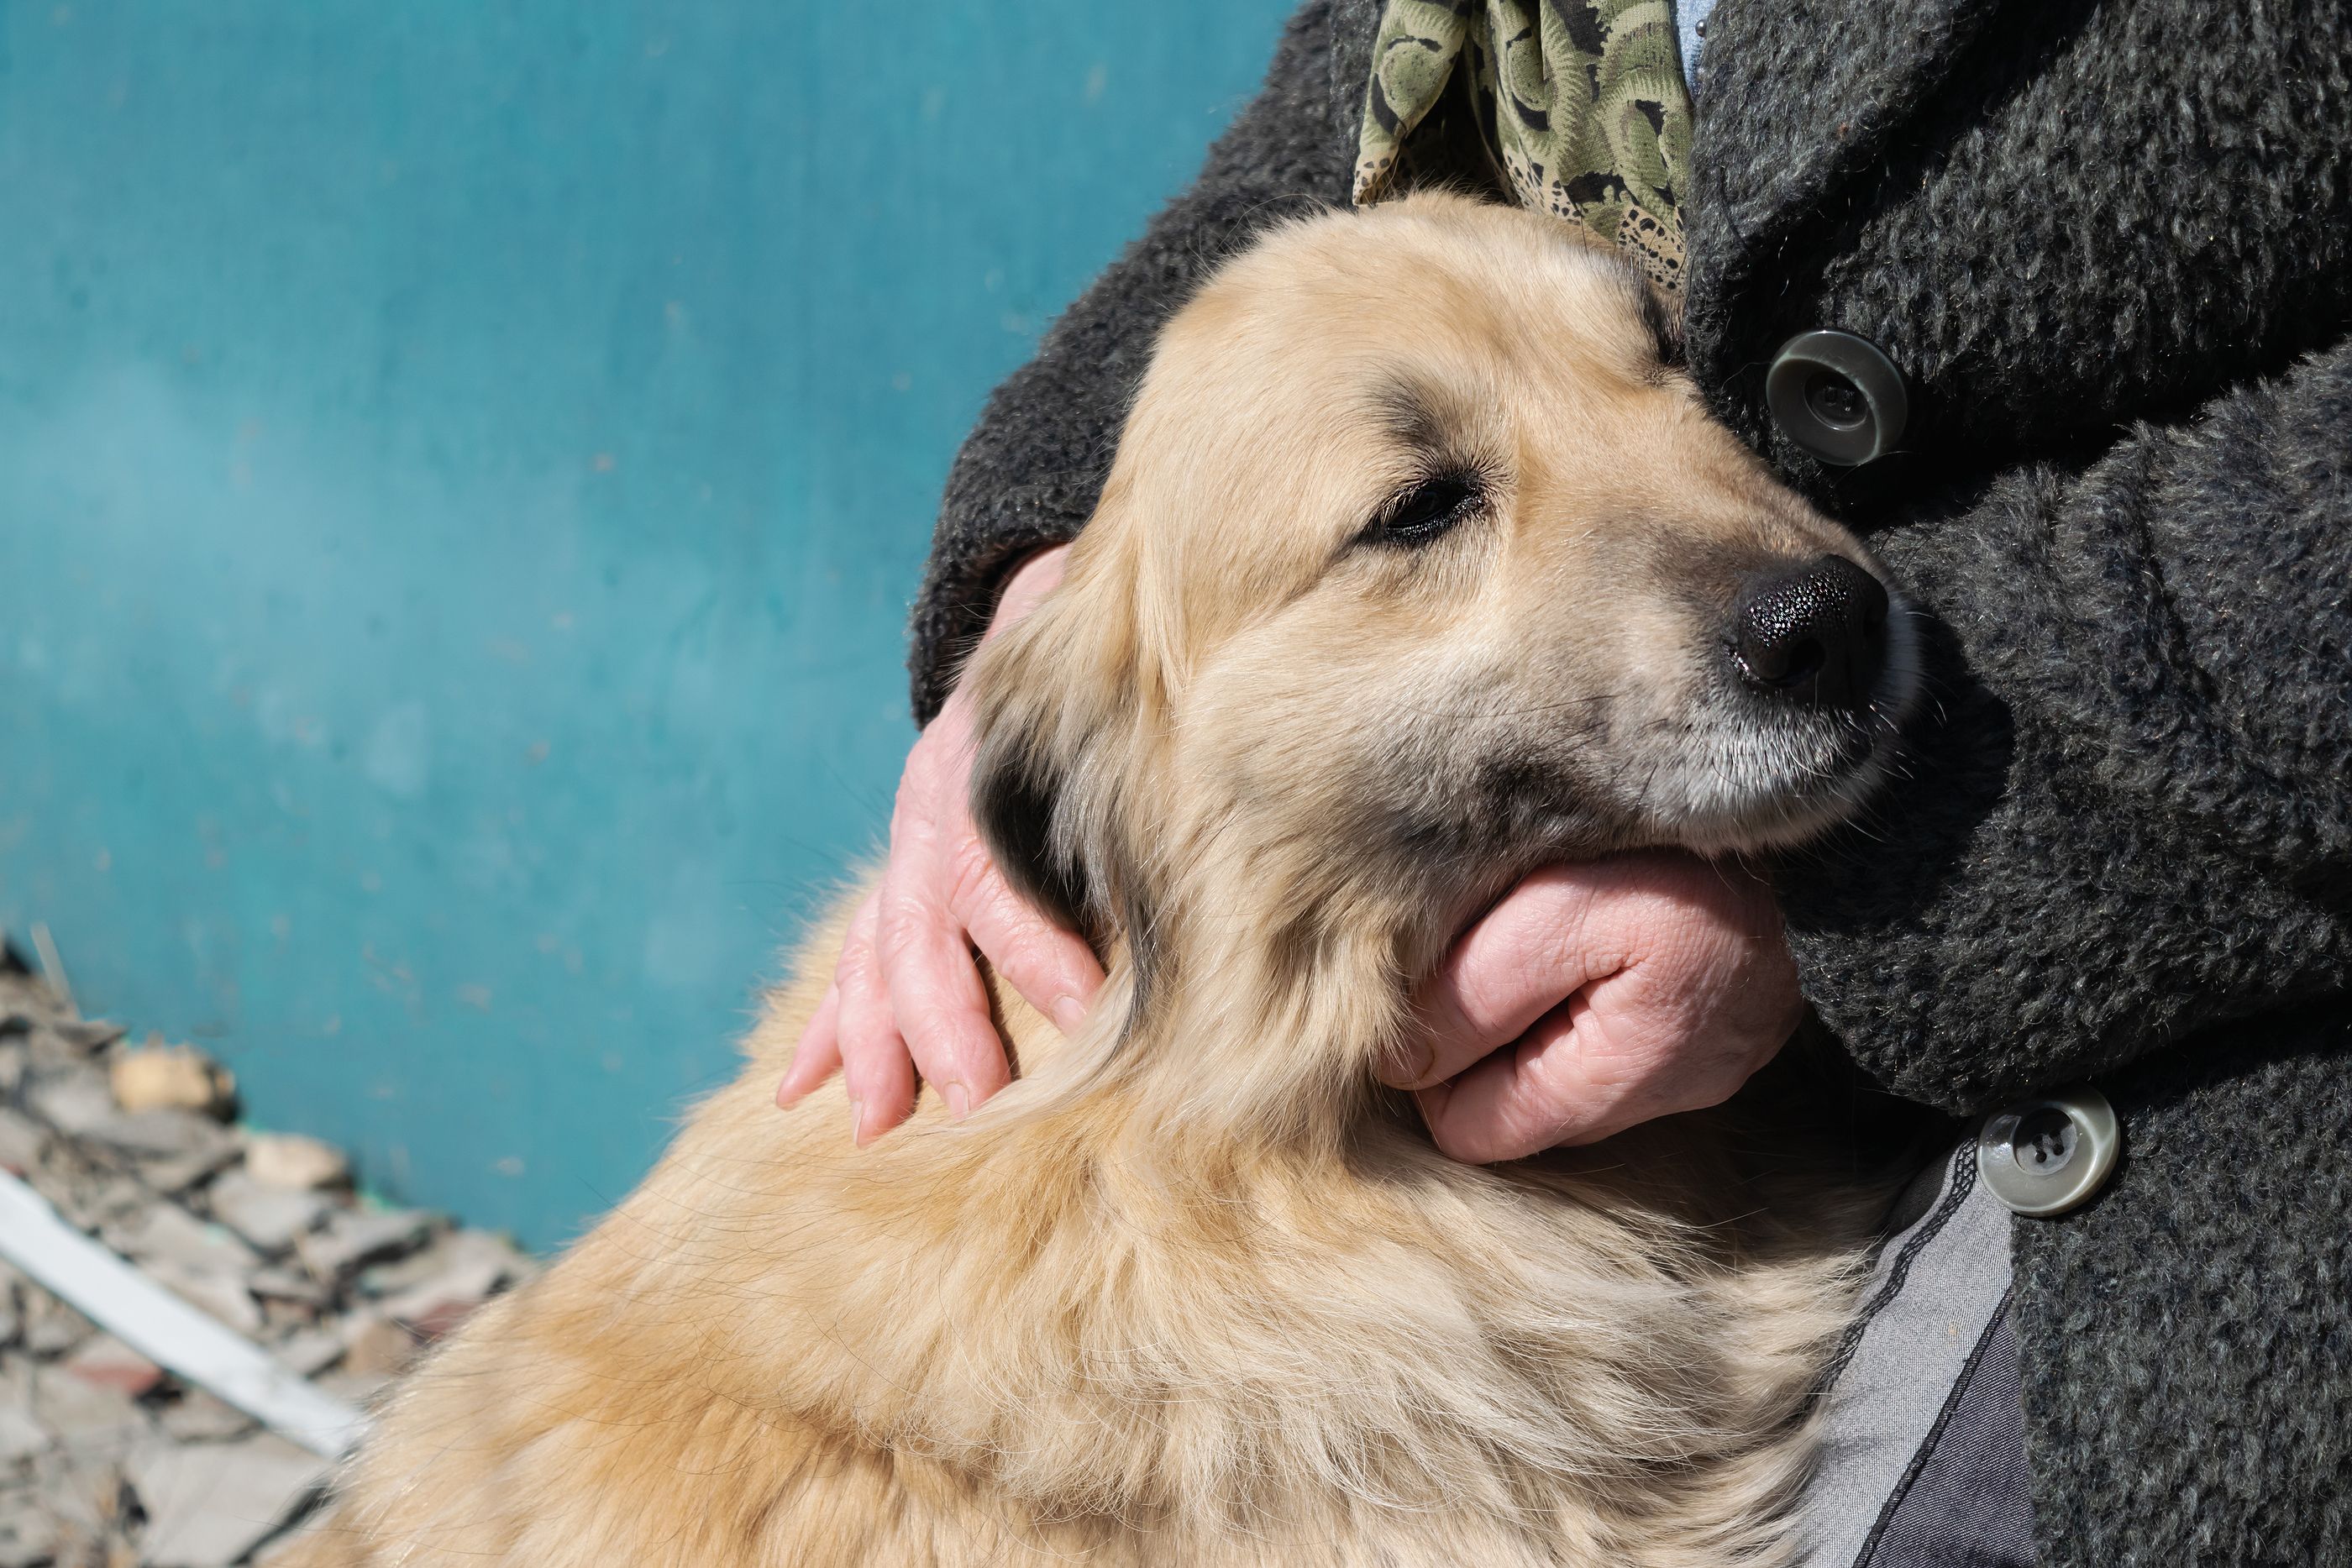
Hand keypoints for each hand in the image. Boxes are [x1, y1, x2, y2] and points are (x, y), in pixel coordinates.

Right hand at [776, 546, 1102, 1143]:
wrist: (1047, 621)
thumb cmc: (1107, 696)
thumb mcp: (1125, 726)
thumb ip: (1153, 797)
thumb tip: (1231, 883)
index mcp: (991, 776)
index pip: (1000, 876)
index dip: (1037, 949)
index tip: (1084, 1016)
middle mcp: (935, 812)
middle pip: (923, 926)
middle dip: (944, 1024)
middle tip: (976, 1102)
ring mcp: (908, 845)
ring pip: (875, 948)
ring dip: (872, 1042)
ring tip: (875, 1124)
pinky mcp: (901, 872)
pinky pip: (854, 954)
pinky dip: (828, 1024)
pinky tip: (793, 1089)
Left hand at [1381, 853, 1802, 1161]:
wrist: (1828, 857)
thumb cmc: (1687, 873)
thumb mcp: (1557, 918)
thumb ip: (1470, 994)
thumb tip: (1393, 1061)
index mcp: (1609, 1080)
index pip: (1466, 1130)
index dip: (1429, 1062)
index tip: (1434, 984)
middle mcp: (1653, 1100)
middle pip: (1507, 1110)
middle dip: (1476, 1040)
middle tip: (1482, 951)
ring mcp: (1688, 1073)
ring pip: (1555, 1076)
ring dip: (1527, 1020)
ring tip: (1539, 942)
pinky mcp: (1710, 1037)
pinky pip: (1608, 1046)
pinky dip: (1581, 1005)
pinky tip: (1590, 947)